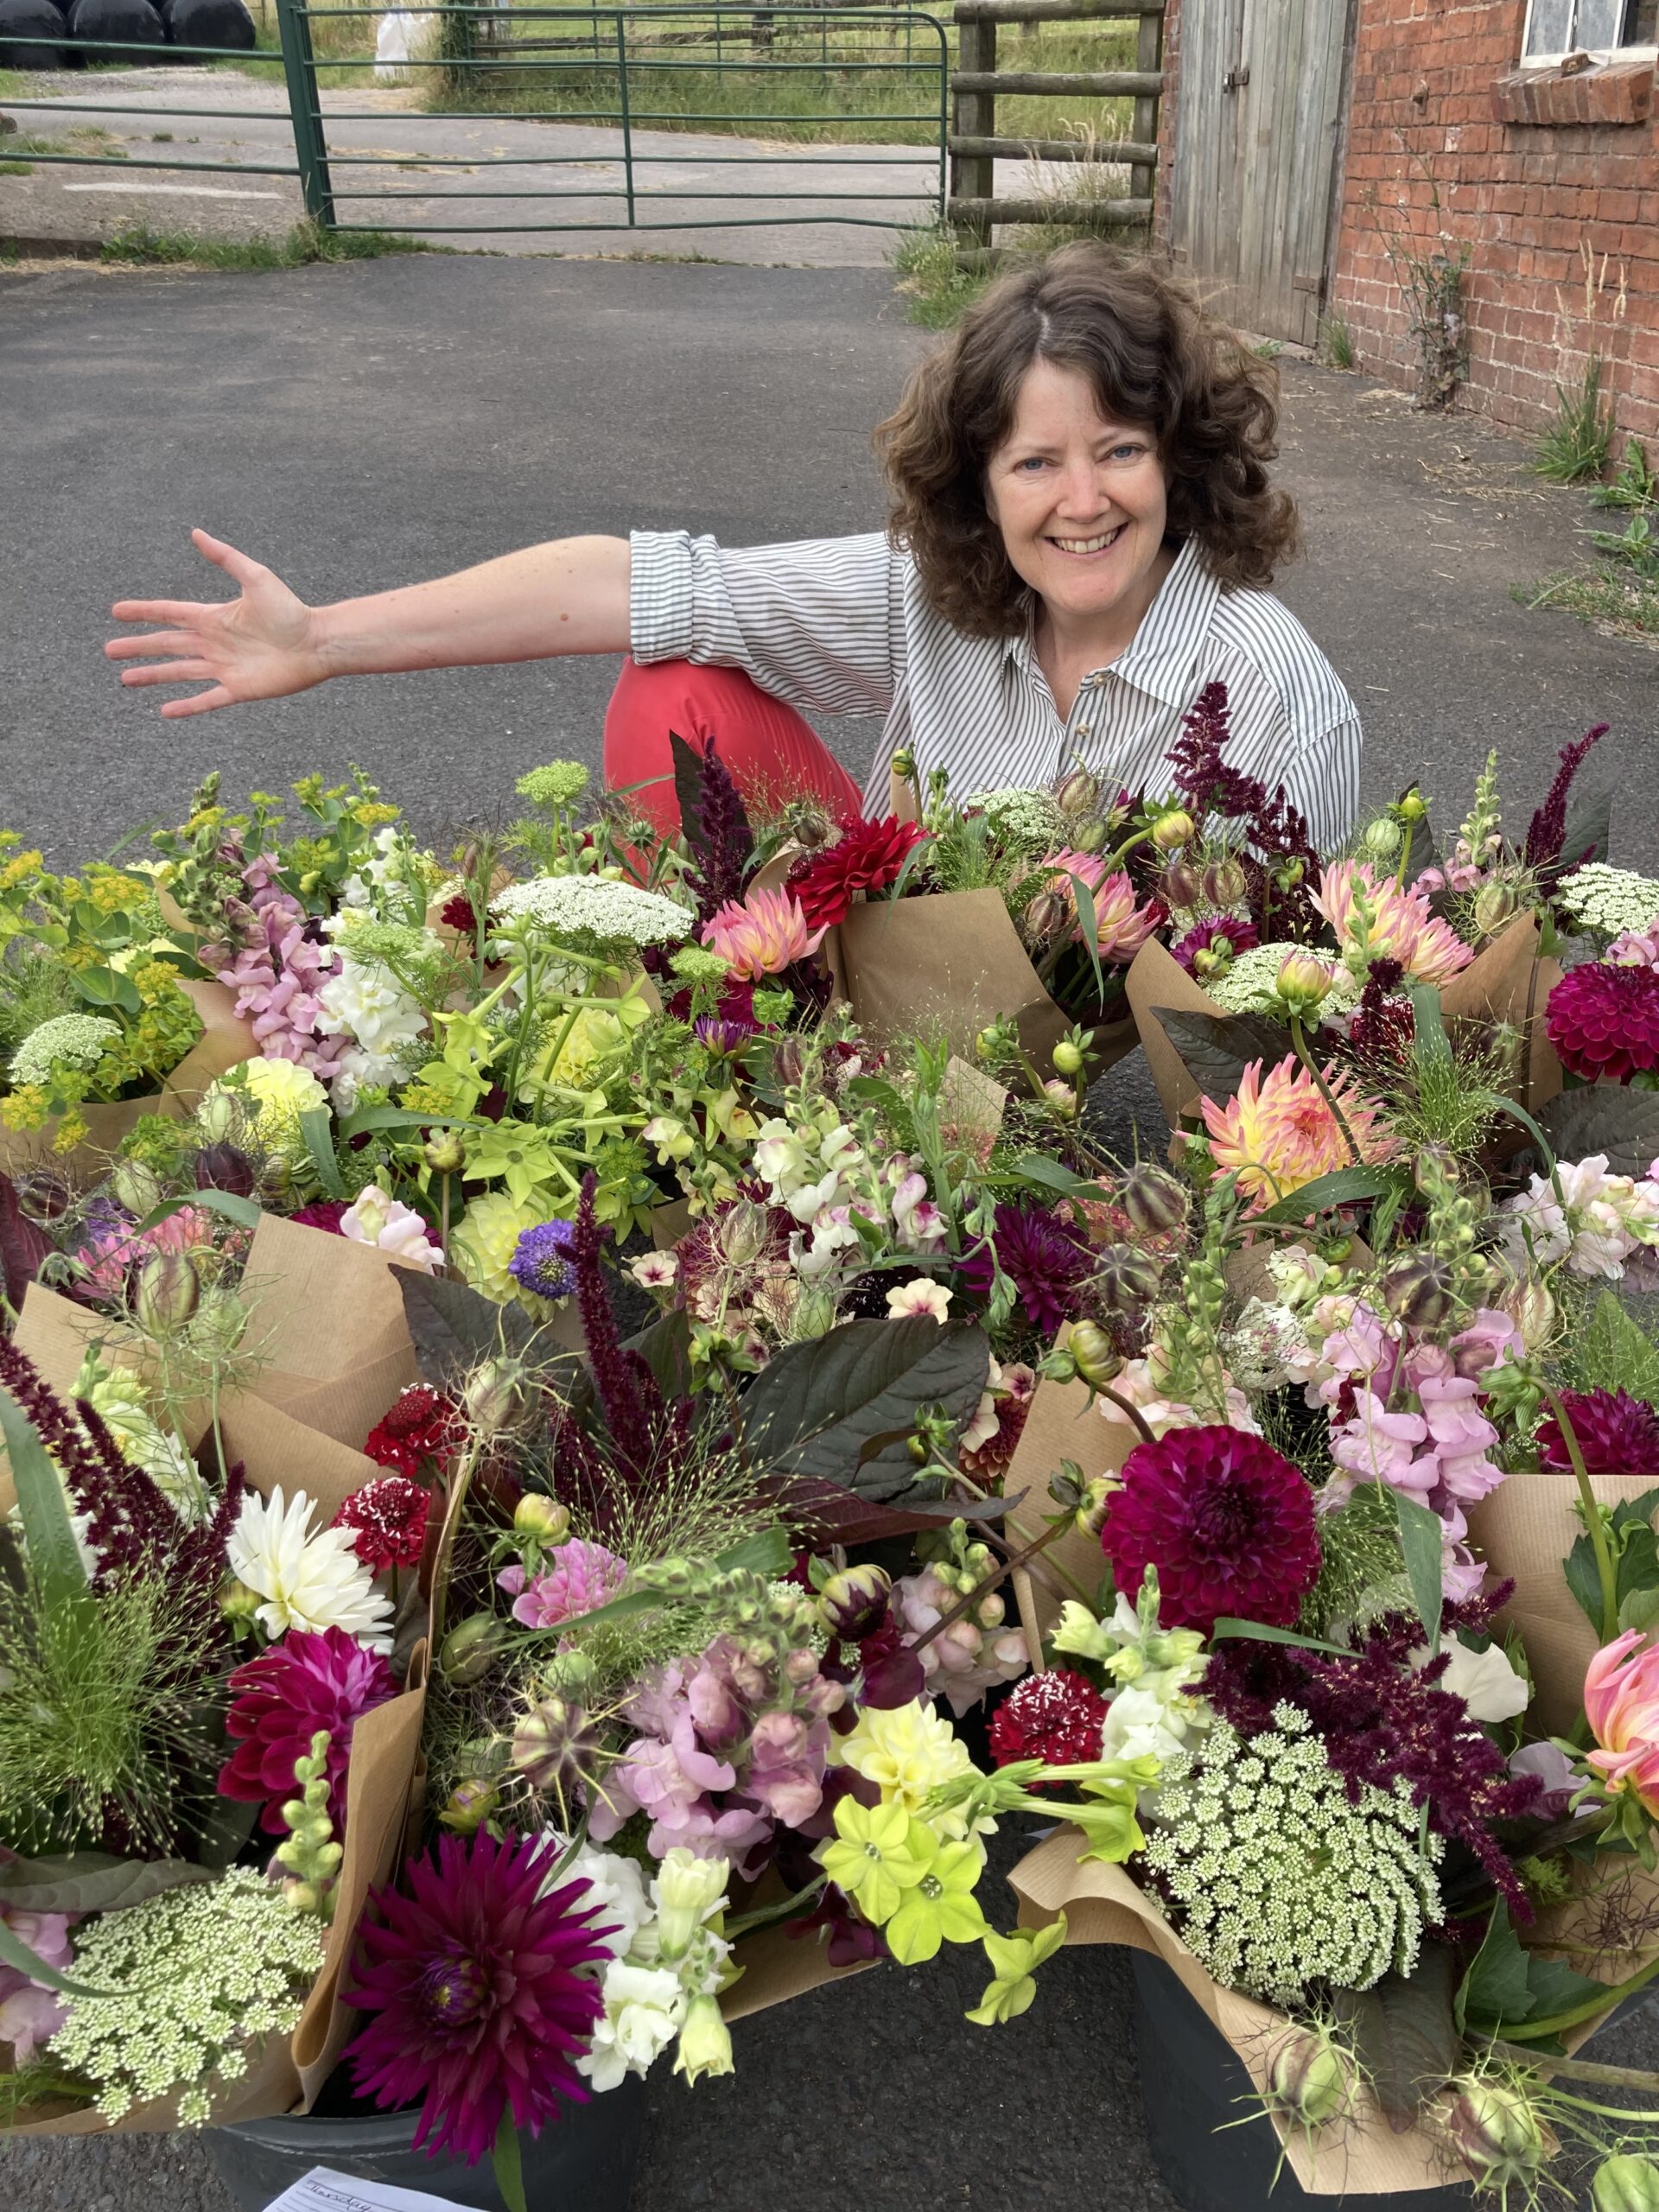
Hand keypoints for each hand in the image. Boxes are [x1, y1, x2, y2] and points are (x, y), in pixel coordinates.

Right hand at [106, 529, 327, 717]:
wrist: (317, 643)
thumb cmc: (291, 610)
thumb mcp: (256, 577)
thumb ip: (225, 557)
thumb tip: (195, 532)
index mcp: (214, 617)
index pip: (169, 613)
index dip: (143, 613)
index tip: (117, 612)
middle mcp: (214, 643)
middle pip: (167, 645)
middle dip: (138, 648)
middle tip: (109, 651)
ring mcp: (224, 667)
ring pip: (179, 673)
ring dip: (153, 676)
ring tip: (126, 679)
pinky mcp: (238, 689)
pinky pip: (207, 699)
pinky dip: (186, 706)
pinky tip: (165, 711)